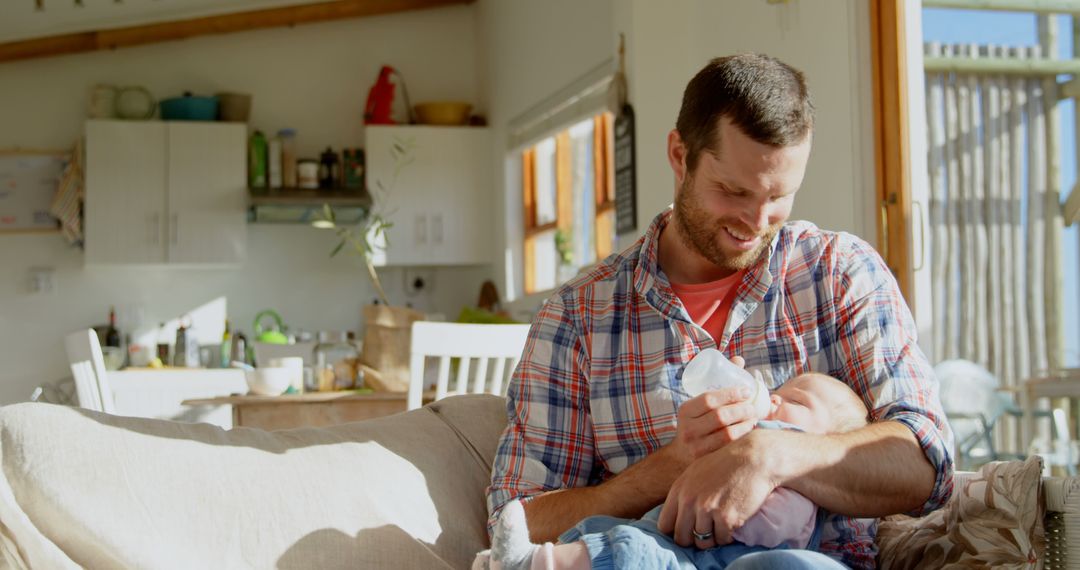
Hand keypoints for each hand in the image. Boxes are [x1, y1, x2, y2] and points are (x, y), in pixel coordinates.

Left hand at [657, 429, 780, 548]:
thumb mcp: (695, 472)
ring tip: (721, 525)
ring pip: (702, 543)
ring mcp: (707, 510)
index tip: (687, 531)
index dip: (675, 531)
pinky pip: (722, 540)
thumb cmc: (726, 464)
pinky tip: (734, 522)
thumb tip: (677, 518)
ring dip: (712, 538)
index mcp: (679, 489)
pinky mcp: (726, 519)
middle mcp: (689, 500)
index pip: (664, 525)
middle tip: (706, 532)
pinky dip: (728, 536)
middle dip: (693, 539)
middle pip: (681, 538)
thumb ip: (684, 493)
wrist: (754, 458)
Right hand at [666, 354, 758, 467]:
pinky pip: (728, 449)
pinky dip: (742, 439)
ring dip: (745, 425)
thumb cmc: (698, 421)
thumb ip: (718, 382)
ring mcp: (695, 446)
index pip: (709, 399)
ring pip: (726, 434)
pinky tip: (749, 432)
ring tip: (754, 418)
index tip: (747, 391)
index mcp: (685, 410)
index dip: (730, 394)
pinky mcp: (705, 460)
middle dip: (741, 410)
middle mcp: (687, 428)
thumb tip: (738, 360)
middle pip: (720, 417)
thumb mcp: (699, 403)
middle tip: (753, 407)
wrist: (682, 453)